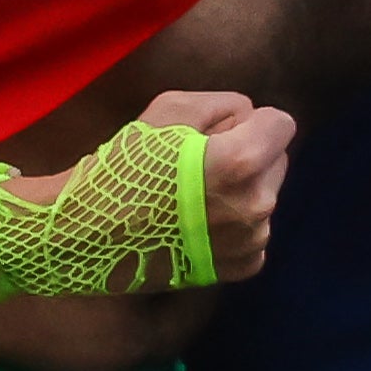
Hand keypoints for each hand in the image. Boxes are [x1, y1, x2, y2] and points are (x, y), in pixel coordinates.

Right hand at [127, 87, 296, 281]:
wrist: (88, 233)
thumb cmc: (125, 166)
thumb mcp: (170, 108)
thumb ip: (227, 105)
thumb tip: (253, 119)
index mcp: (242, 162)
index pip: (282, 124)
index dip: (249, 122)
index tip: (216, 134)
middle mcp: (257, 205)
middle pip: (276, 160)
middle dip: (247, 155)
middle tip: (195, 167)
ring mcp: (252, 240)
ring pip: (265, 196)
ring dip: (240, 192)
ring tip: (190, 199)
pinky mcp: (242, 266)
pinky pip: (254, 231)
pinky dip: (233, 226)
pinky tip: (195, 225)